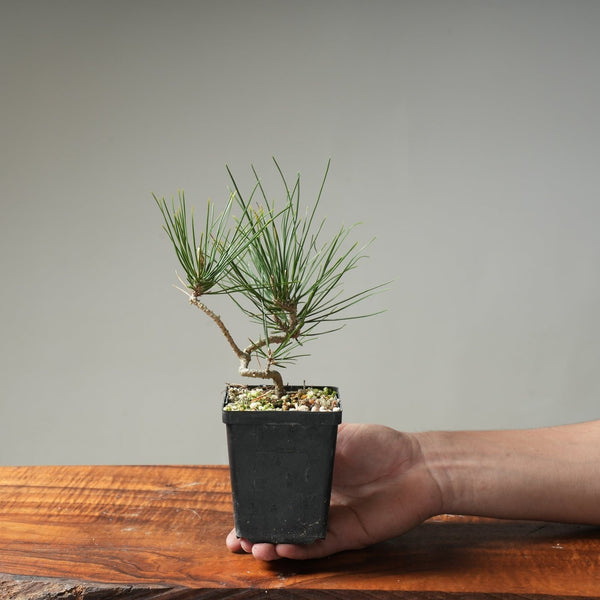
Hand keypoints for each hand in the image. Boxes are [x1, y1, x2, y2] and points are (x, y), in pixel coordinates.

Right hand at [226, 422, 442, 559]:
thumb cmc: (381, 445)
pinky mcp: (349, 535)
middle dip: (257, 532)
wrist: (417, 465)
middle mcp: (318, 500)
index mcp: (312, 476)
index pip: (277, 492)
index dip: (255, 502)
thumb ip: (311, 443)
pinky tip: (284, 548)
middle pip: (281, 521)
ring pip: (296, 538)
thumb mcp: (339, 434)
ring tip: (256, 546)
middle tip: (237, 539)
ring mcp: (332, 519)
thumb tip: (279, 444)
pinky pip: (321, 546)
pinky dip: (302, 550)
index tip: (236, 510)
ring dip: (274, 544)